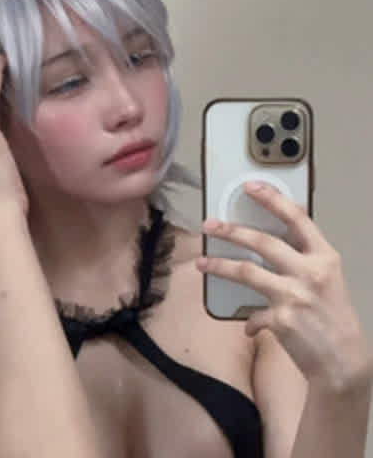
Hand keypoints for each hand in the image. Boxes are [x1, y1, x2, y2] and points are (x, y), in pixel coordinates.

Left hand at [197, 181, 372, 392]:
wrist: (344, 360)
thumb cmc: (334, 315)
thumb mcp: (328, 275)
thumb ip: (306, 251)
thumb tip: (285, 221)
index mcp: (324, 257)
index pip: (297, 219)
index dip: (272, 199)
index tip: (250, 186)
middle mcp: (311, 273)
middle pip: (263, 242)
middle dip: (231, 231)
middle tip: (209, 225)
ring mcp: (295, 296)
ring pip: (247, 272)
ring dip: (220, 266)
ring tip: (202, 263)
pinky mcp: (282, 319)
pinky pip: (253, 314)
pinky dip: (249, 320)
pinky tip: (248, 325)